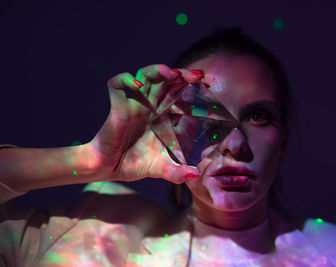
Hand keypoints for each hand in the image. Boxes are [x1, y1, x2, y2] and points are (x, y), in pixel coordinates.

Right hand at [88, 65, 203, 183]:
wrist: (110, 170)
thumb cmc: (135, 164)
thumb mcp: (162, 169)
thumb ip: (178, 173)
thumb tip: (196, 175)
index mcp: (161, 115)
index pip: (177, 92)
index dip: (189, 85)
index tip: (203, 82)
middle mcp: (149, 106)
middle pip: (165, 80)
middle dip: (181, 75)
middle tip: (197, 76)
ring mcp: (133, 105)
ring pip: (144, 76)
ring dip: (158, 70)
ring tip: (173, 74)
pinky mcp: (118, 108)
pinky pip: (117, 85)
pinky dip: (126, 80)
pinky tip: (139, 86)